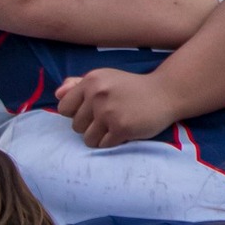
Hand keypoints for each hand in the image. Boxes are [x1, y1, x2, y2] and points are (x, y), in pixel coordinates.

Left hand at [55, 69, 180, 147]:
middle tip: (110, 118)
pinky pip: (103, 145)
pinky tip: (123, 132)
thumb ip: (78, 85)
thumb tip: (57, 94)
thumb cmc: (131, 88)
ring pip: (87, 139)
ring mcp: (109, 112)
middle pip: (75, 126)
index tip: (91, 112)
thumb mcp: (105, 79)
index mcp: (91, 81)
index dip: (76, 114)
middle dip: (90, 126)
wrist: (167, 92)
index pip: (63, 108)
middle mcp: (98, 94)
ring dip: (100, 137)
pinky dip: (111, 142)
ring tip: (114, 126)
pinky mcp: (121, 127)